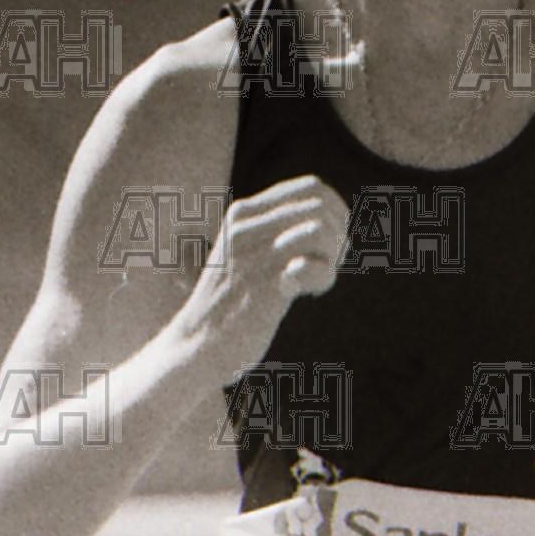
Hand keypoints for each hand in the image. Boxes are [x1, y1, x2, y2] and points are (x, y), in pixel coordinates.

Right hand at [186, 175, 351, 359]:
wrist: (195, 347)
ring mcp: (256, 254)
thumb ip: (277, 235)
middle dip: (338, 234)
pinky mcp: (267, 285)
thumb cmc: (228, 306)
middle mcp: (247, 226)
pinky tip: (308, 292)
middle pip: (321, 204)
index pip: (311, 187)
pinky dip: (323, 277)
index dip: (335, 211)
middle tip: (328, 265)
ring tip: (316, 281)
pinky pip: (315, 264)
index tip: (329, 244)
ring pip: (321, 228)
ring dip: (332, 256)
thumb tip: (339, 230)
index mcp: (242, 214)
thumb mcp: (245, 256)